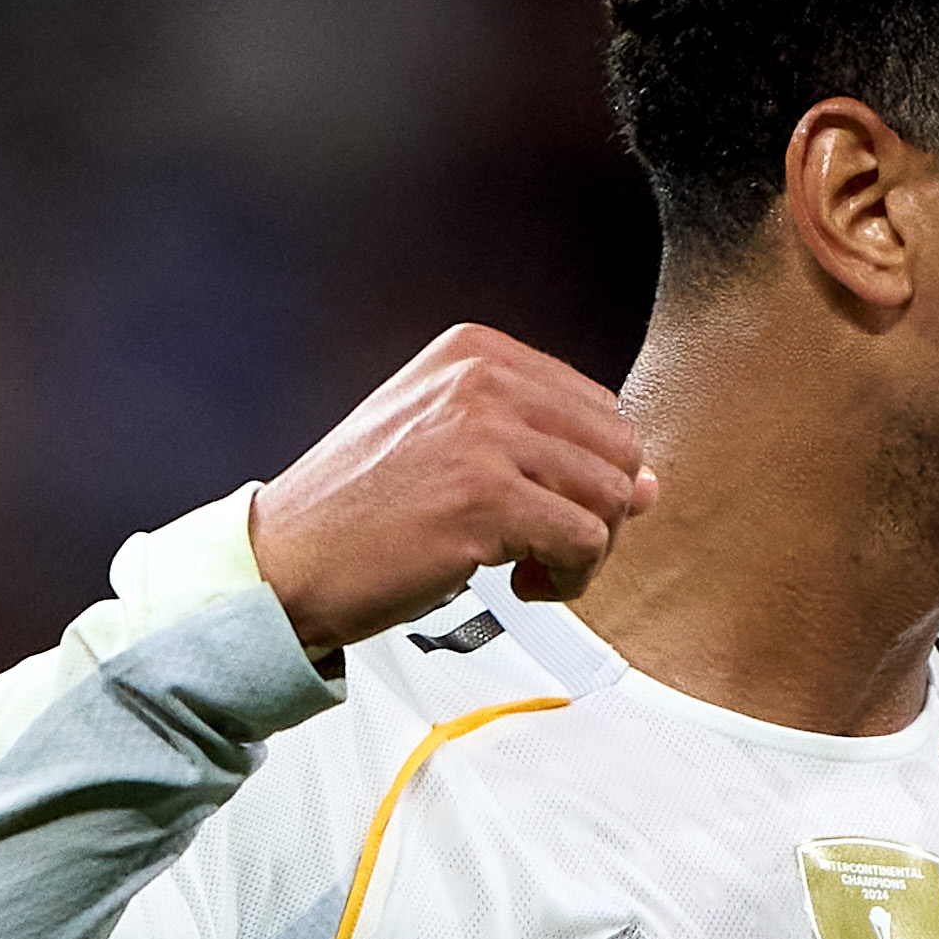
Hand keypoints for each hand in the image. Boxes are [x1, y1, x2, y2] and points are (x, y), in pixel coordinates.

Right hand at [249, 323, 655, 653]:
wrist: (288, 559)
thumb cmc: (363, 509)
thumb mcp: (453, 449)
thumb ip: (547, 450)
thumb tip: (650, 483)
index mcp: (476, 352)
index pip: (600, 408)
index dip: (590, 474)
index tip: (547, 508)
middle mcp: (482, 380)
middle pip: (620, 450)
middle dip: (601, 514)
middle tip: (551, 549)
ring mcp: (483, 436)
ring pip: (613, 498)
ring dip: (587, 552)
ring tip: (533, 569)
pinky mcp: (485, 500)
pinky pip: (585, 543)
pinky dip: (571, 580)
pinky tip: (521, 585)